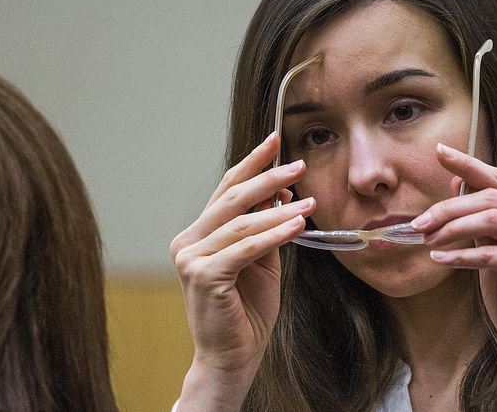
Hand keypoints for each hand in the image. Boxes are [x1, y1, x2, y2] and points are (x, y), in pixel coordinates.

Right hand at [169, 132, 315, 409]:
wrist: (233, 355)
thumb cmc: (248, 310)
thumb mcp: (262, 260)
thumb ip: (266, 227)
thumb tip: (282, 191)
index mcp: (199, 234)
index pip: (227, 189)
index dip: (252, 164)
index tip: (275, 141)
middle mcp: (188, 241)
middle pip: (232, 199)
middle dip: (268, 177)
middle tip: (298, 164)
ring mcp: (190, 258)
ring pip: (241, 223)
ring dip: (278, 209)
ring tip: (309, 199)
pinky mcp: (202, 276)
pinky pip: (245, 248)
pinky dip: (273, 234)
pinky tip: (296, 225)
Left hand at [412, 143, 496, 358]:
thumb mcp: (496, 251)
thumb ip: (482, 219)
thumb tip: (457, 182)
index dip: (469, 164)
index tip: (439, 151)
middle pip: (492, 198)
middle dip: (449, 207)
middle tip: (419, 222)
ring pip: (492, 218)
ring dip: (452, 228)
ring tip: (427, 240)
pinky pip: (491, 252)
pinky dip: (461, 255)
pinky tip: (439, 259)